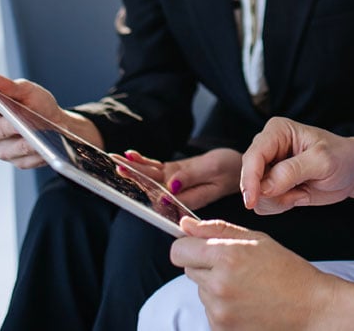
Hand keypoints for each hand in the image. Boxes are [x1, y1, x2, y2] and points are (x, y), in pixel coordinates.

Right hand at [0, 69, 67, 168]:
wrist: (58, 123)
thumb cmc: (38, 104)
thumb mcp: (27, 90)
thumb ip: (7, 85)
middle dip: (10, 126)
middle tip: (21, 123)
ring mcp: (4, 148)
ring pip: (12, 149)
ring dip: (28, 142)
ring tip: (42, 137)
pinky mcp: (18, 161)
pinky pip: (26, 160)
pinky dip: (38, 153)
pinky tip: (47, 148)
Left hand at [122, 149, 242, 209]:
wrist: (238, 168)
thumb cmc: (230, 169)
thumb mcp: (214, 169)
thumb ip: (192, 177)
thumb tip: (170, 185)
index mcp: (187, 197)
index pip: (159, 191)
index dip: (142, 183)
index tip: (127, 174)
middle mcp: (177, 193)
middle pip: (151, 184)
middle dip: (133, 175)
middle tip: (116, 165)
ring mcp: (175, 183)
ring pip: (150, 176)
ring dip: (133, 168)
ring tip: (115, 159)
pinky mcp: (175, 173)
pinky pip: (157, 168)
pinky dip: (144, 161)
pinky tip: (131, 155)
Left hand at [172, 218, 335, 330]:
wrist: (309, 307)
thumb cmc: (287, 270)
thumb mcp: (256, 239)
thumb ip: (216, 229)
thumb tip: (185, 225)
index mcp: (227, 255)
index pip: (179, 250)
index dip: (187, 246)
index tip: (197, 247)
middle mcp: (218, 285)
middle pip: (189, 269)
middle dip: (206, 265)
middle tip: (235, 266)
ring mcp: (219, 311)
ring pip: (200, 290)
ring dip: (214, 286)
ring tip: (245, 285)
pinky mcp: (221, 330)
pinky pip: (209, 311)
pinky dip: (222, 306)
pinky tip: (245, 302)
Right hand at [240, 117, 353, 214]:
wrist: (352, 171)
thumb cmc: (341, 157)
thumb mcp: (322, 161)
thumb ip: (293, 171)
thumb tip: (265, 186)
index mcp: (278, 131)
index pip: (253, 155)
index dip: (250, 179)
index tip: (252, 201)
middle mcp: (268, 147)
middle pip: (249, 176)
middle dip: (270, 193)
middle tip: (297, 193)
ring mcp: (268, 167)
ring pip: (255, 194)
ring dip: (278, 201)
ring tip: (302, 191)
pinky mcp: (272, 184)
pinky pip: (264, 204)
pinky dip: (281, 205)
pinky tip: (299, 195)